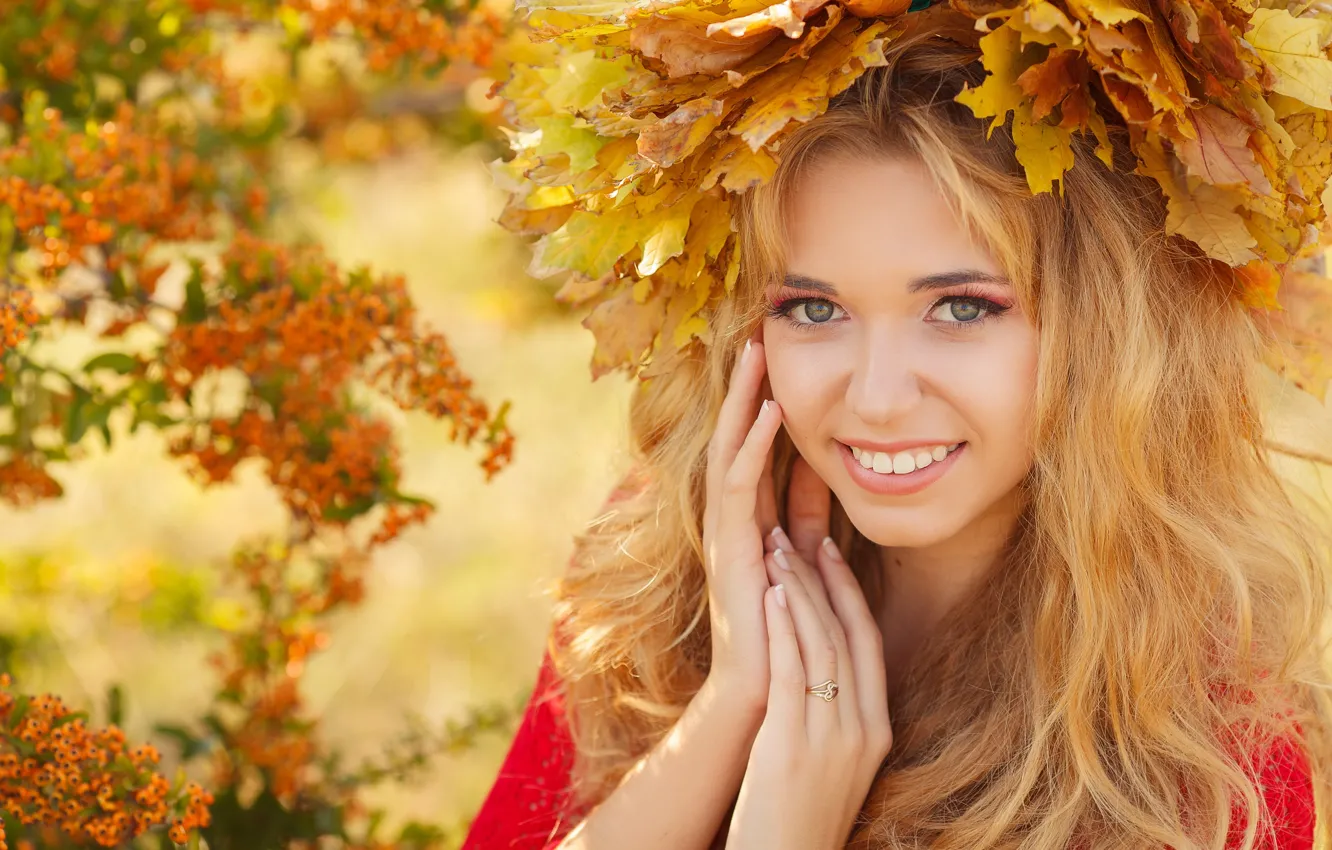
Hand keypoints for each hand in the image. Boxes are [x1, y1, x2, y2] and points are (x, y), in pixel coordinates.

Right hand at [701, 338, 784, 716]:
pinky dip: (753, 446)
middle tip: (757, 334)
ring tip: (755, 354)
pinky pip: (739, 487)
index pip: (756, 450)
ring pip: (730, 452)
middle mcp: (733, 522)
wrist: (765, 698)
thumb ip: (811, 520)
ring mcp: (725, 535)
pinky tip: (769, 412)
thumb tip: (827, 471)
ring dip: (742, 402)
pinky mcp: (728, 551)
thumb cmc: (792, 638)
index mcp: (753, 523)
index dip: (764, 404)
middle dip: (746, 389)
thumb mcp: (808, 562)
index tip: (779, 360)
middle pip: (736, 440)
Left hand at [726, 525, 892, 849]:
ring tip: (775, 550)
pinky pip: (793, 673)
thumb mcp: (834, 765)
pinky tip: (769, 595)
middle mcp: (862, 729)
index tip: (829, 552)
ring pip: (821, 645)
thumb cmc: (798, 819)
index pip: (868, 643)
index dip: (849, 593)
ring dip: (797, 591)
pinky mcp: (793, 746)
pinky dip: (783, 628)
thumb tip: (823, 675)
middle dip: (820, 580)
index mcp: (876, 731)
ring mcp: (831, 738)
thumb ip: (834, 719)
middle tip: (796, 536)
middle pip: (847, 634)